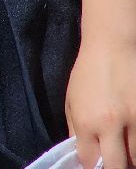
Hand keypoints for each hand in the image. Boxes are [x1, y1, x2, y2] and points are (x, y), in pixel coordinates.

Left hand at [68, 32, 135, 167]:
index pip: (90, 161)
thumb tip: (84, 154)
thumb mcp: (71, 100)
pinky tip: (133, 138)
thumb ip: (76, 130)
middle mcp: (112, 125)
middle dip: (114, 168)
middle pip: (118, 167)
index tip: (93, 163)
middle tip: (112, 162)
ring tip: (123, 149)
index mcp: (87, 121)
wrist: (113, 46)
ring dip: (131, 157)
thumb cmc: (88, 72)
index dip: (91, 166)